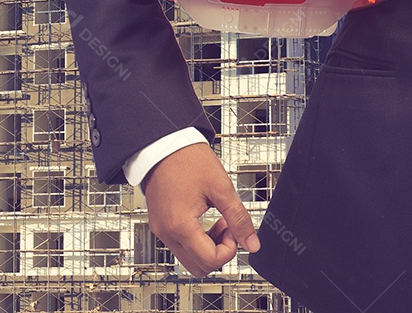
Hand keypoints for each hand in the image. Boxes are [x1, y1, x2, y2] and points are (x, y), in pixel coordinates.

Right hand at [144, 143, 260, 275]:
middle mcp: (166, 231)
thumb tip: (252, 243)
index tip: (233, 229)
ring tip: (217, 221)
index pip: (210, 260)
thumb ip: (239, 219)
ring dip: (207, 248)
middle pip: (197, 267)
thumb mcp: (220, 187)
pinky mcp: (159, 223)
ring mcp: (160, 228)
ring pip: (188, 258)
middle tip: (227, 228)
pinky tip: (204, 219)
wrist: (163, 144)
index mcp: (180, 224)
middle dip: (218, 253)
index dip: (229, 249)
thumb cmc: (187, 159)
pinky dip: (195, 240)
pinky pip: (179, 245)